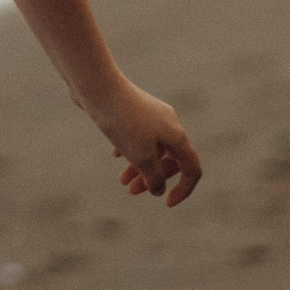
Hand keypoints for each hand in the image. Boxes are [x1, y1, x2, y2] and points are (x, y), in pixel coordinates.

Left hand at [78, 76, 202, 205]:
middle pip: (170, 159)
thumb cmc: (122, 122)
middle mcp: (168, 123)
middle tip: (132, 192)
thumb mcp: (141, 157)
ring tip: (122, 181)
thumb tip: (158, 189)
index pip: (192, 168)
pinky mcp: (132, 110)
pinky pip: (138, 135)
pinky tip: (115, 154)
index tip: (166, 203)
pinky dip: (130, 149)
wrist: (97, 86)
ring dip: (139, 166)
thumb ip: (154, 178)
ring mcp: (150, 115)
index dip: (184, 189)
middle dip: (154, 178)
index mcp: (177, 136)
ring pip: (152, 148)